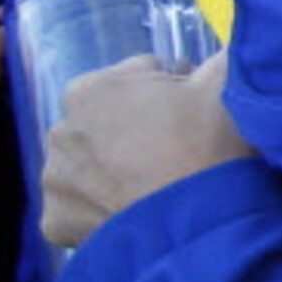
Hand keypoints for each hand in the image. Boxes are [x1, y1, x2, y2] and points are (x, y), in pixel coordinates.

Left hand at [40, 53, 242, 248]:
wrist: (198, 226)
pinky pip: (83, 209)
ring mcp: (54, 180)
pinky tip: (139, 212)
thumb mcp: (227, 86)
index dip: (178, 91)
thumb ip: (222, 59)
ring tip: (161, 186)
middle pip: (111, 122)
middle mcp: (59, 129)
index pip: (143, 76)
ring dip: (119, 170)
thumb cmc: (208, 145)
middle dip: (141, 131)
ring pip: (92, 166)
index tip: (201, 114)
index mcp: (91, 88)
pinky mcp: (56, 223)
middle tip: (184, 152)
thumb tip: (228, 54)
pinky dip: (106, 210)